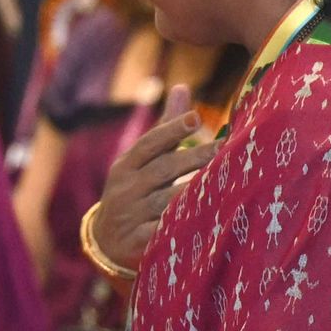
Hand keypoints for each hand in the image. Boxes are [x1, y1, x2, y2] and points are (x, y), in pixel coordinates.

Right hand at [91, 85, 214, 274]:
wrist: (105, 241)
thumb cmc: (133, 190)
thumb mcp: (140, 161)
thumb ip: (165, 128)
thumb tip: (183, 88)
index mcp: (126, 165)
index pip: (150, 143)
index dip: (172, 130)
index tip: (196, 118)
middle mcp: (126, 189)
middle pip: (163, 170)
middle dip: (195, 158)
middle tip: (225, 148)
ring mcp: (131, 216)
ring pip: (166, 201)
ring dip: (193, 192)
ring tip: (223, 182)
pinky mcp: (138, 242)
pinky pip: (163, 233)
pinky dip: (181, 226)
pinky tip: (207, 219)